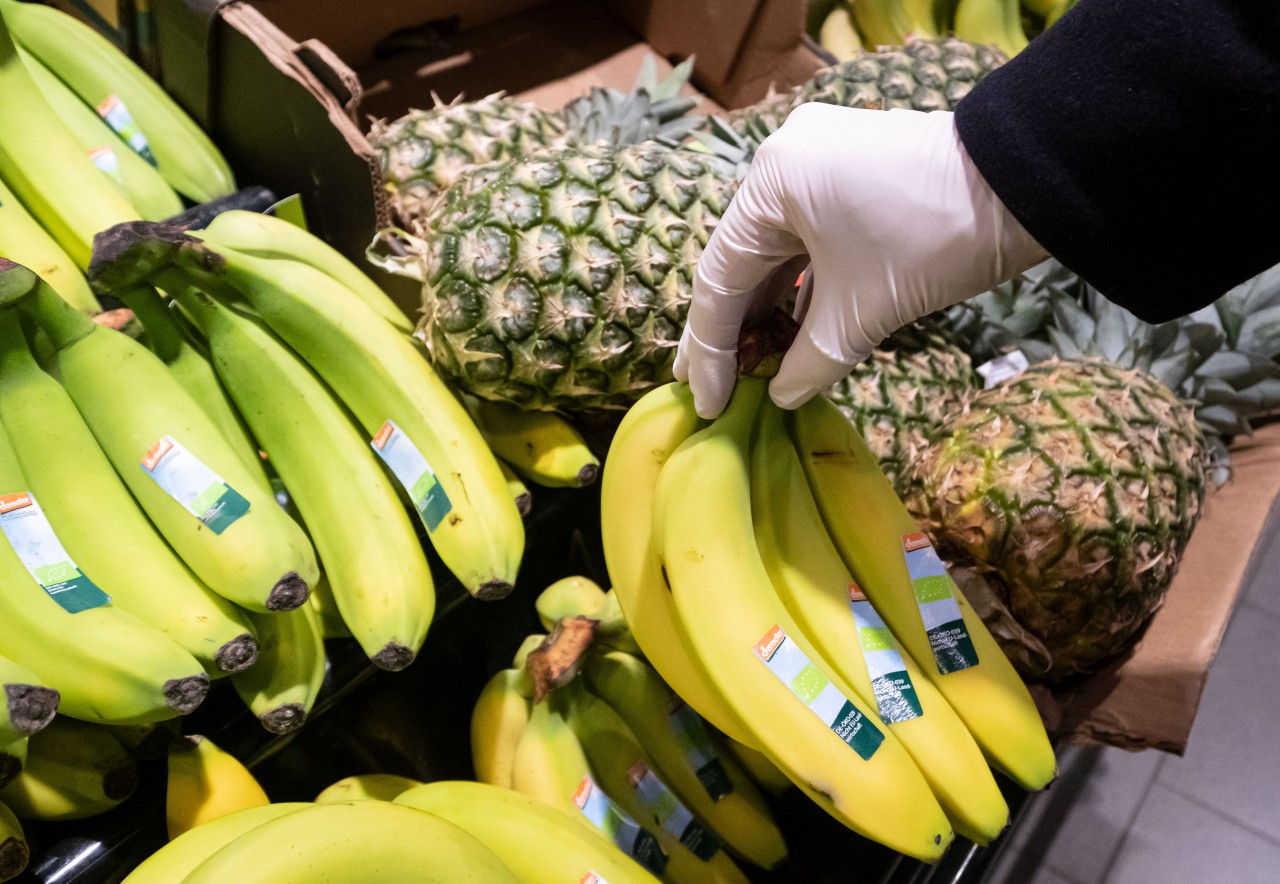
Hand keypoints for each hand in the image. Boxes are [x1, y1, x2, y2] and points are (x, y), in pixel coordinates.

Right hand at [672, 103, 1047, 417]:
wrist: (1030, 181)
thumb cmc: (937, 238)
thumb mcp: (864, 311)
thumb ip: (810, 360)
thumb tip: (780, 396)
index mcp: (770, 183)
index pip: (719, 280)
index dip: (709, 350)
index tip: (706, 402)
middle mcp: (781, 162)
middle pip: (740, 262)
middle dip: (730, 331)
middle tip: (710, 389)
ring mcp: (817, 161)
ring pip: (774, 251)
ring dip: (766, 311)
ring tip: (750, 368)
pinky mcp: (850, 172)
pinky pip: (805, 237)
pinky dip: (799, 286)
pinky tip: (791, 331)